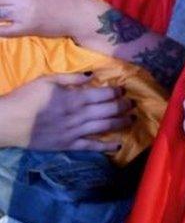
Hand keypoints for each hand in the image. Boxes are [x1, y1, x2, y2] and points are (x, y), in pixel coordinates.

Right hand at [0, 74, 130, 150]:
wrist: (6, 122)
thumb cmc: (25, 98)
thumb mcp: (46, 80)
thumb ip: (70, 78)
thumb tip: (91, 75)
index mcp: (74, 98)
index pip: (103, 94)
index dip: (117, 93)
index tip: (124, 91)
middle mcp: (78, 115)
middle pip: (108, 110)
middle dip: (123, 106)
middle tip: (133, 104)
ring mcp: (74, 132)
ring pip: (104, 127)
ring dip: (121, 122)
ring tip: (132, 119)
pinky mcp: (68, 145)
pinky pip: (91, 146)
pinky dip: (106, 146)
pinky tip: (118, 144)